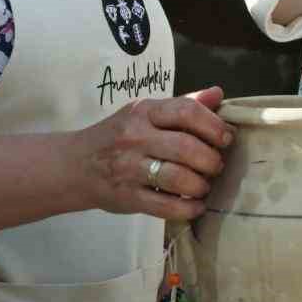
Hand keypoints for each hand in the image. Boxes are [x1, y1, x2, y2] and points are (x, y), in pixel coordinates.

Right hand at [73, 85, 232, 222]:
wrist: (75, 164)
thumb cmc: (119, 136)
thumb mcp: (146, 113)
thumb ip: (183, 104)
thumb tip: (218, 94)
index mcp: (143, 112)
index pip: (185, 111)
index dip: (213, 125)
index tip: (226, 138)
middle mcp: (135, 137)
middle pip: (186, 147)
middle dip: (211, 159)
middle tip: (216, 166)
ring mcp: (129, 168)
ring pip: (177, 177)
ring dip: (201, 185)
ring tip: (204, 186)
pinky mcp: (127, 197)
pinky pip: (165, 206)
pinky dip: (187, 208)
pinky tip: (195, 206)